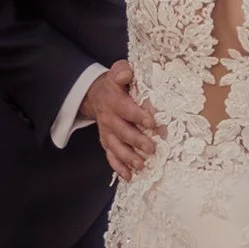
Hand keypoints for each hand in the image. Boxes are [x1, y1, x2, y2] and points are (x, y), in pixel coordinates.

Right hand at [89, 58, 159, 179]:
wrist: (97, 94)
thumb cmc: (117, 83)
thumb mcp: (118, 70)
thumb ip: (122, 71)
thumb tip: (125, 75)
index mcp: (113, 99)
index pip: (125, 108)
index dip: (138, 115)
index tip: (152, 121)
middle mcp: (109, 116)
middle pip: (122, 131)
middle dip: (137, 141)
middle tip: (152, 148)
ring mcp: (107, 131)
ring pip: (116, 146)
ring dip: (128, 157)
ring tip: (141, 166)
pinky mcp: (107, 141)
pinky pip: (110, 156)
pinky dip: (118, 167)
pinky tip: (129, 176)